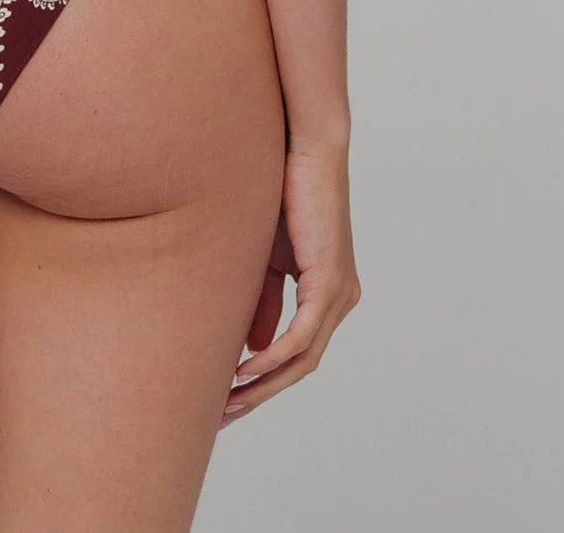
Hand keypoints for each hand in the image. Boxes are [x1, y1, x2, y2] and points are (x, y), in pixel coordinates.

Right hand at [223, 141, 359, 422]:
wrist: (304, 148)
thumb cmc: (282, 192)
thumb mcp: (265, 257)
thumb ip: (263, 301)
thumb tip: (251, 348)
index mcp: (327, 293)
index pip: (296, 352)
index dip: (263, 379)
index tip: (227, 397)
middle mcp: (340, 300)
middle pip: (301, 366)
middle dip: (260, 394)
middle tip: (223, 416)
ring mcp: (339, 294)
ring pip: (303, 359)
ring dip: (264, 384)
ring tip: (228, 401)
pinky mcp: (330, 282)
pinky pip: (302, 336)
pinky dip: (274, 358)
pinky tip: (246, 370)